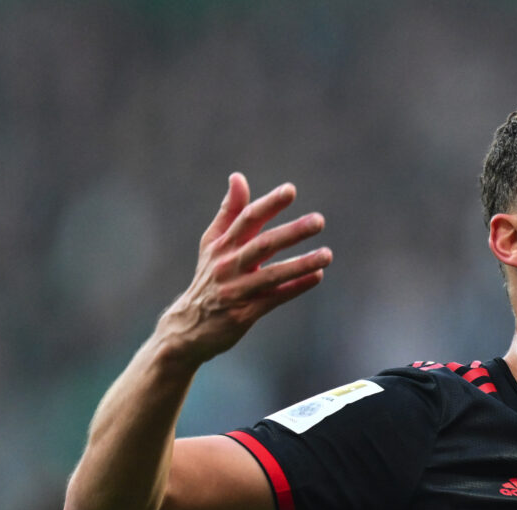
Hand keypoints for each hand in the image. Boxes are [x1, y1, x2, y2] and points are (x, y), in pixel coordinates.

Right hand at [155, 173, 331, 363]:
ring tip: (328, 254)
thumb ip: (229, 212)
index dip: (269, 204)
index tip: (291, 190)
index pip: (247, 219)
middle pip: (262, 244)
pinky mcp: (244, 313)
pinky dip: (296, 287)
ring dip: (301, 264)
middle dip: (292, 232)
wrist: (188, 327)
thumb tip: (238, 177)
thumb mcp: (212, 244)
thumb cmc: (209, 279)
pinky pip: (275, 297)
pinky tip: (317, 276)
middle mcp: (228, 265)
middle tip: (319, 220)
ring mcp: (236, 290)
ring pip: (272, 273)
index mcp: (221, 245)